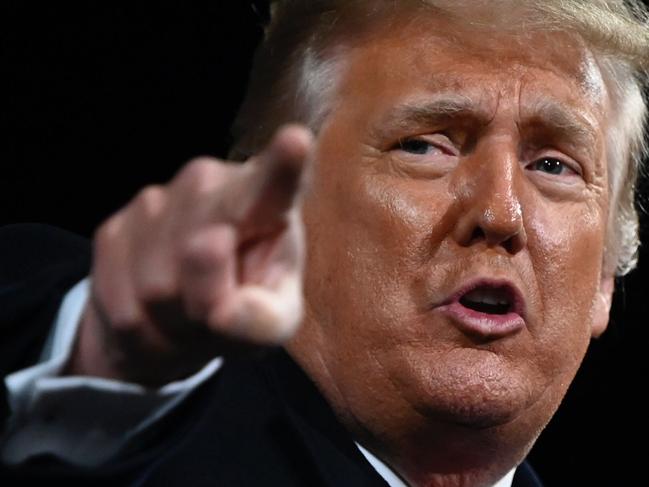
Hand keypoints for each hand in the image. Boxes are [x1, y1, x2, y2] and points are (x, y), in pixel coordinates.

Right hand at [67, 125, 313, 385]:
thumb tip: (221, 311)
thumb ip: (262, 321)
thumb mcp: (273, 324)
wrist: (177, 316)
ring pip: (157, 287)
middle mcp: (210, 184)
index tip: (296, 141)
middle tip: (218, 313)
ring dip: (173, 318)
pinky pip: (122, 300)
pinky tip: (156, 312)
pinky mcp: (114, 228)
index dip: (284, 163)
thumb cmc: (243, 307)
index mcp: (266, 203)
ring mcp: (157, 200)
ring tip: (188, 311)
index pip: (274, 182)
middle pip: (201, 255)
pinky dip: (141, 326)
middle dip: (207, 302)